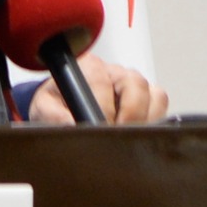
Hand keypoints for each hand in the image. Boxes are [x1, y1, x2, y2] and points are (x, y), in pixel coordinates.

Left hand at [26, 55, 168, 125]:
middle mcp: (115, 71)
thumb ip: (53, 116)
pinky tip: (137, 135)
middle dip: (130, 116)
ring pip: (154, 95)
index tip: (100, 127)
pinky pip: (161, 105)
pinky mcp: (147, 97)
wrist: (63, 107)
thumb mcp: (45, 109)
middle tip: (118, 137)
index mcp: (89, 66)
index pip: (103, 81)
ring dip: (145, 119)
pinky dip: (155, 120)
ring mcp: (133, 83)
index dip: (103, 108)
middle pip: (136, 85)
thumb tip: (72, 125)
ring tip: (128, 139)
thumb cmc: (57, 105)